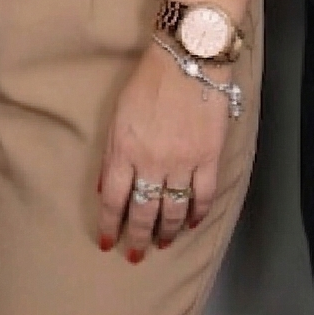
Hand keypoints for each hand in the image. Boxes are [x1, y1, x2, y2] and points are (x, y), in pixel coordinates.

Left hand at [97, 44, 230, 261]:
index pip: (113, 199)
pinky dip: (197, 214)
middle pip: (143, 212)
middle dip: (137, 237)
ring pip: (174, 210)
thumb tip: (104, 188)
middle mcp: (152, 162)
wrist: (187, 59)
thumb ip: (112, 155)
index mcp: (124, 150)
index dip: (110, 224)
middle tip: (136, 255)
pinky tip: (192, 222)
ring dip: (167, 231)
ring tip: (162, 242)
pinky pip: (203, 196)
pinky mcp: (209, 157)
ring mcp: (182, 162)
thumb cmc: (147, 83)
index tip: (107, 241)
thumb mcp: (117, 115)